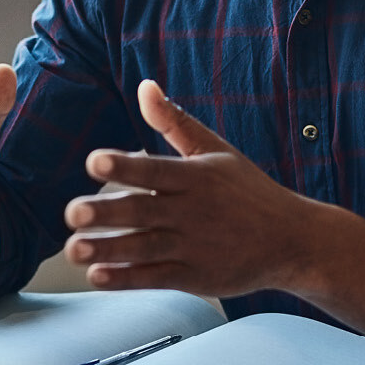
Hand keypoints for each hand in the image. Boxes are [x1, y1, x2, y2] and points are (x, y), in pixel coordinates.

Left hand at [62, 79, 319, 296]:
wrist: (293, 240)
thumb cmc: (249, 191)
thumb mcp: (215, 151)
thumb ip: (175, 122)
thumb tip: (144, 86)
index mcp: (196, 177)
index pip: (154, 170)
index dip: (124, 165)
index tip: (94, 162)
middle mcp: (192, 212)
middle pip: (142, 211)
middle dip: (105, 213)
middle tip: (71, 212)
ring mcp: (193, 247)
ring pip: (143, 248)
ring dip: (107, 250)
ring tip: (74, 249)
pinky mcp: (195, 277)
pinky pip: (155, 279)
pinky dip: (126, 279)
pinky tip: (97, 276)